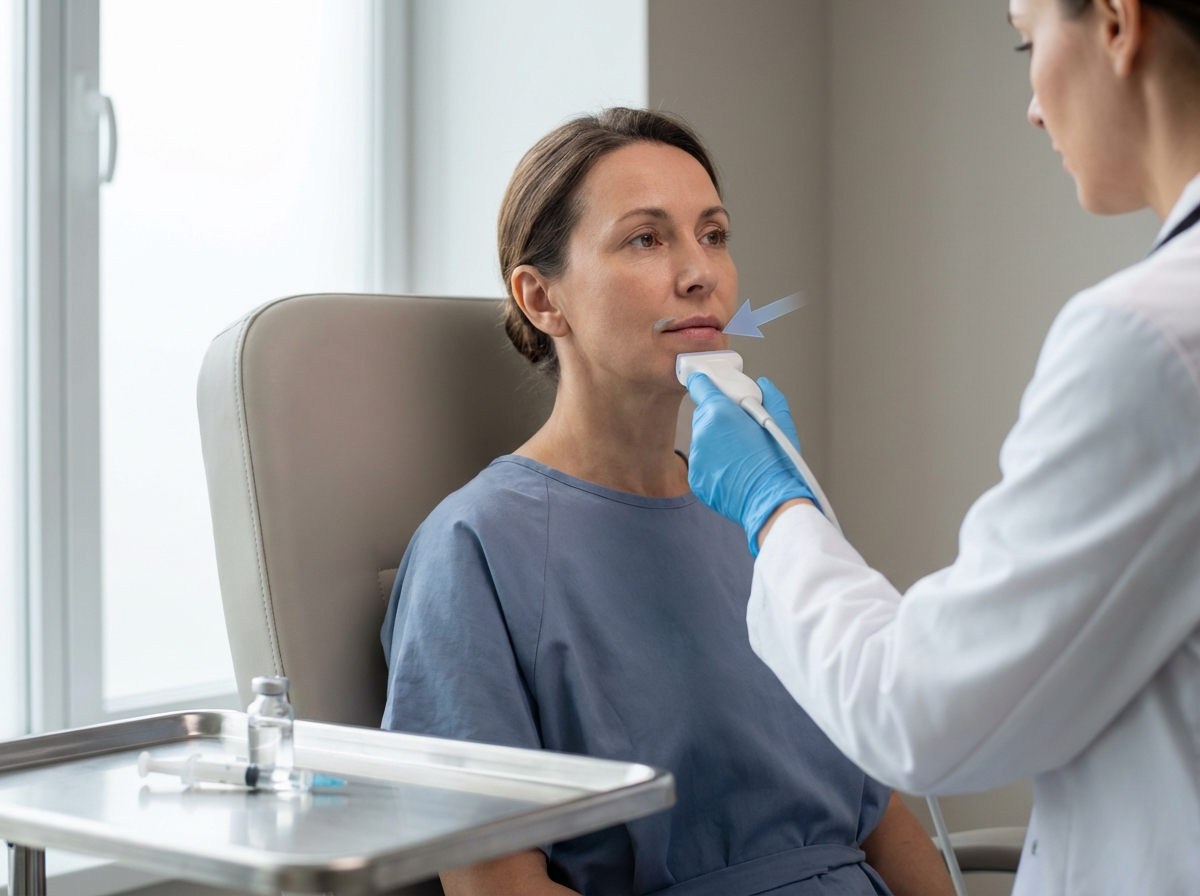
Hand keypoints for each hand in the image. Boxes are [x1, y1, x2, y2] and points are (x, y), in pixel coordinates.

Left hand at [686, 373, 815, 554]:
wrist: (773, 502)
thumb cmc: (780, 463)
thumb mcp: (782, 421)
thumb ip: (770, 396)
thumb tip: (763, 385)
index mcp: (720, 413)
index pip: (700, 386)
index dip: (706, 383)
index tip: (711, 384)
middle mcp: (703, 434)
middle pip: (704, 413)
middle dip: (720, 416)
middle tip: (742, 427)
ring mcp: (698, 458)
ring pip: (703, 439)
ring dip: (717, 441)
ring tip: (743, 453)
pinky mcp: (697, 479)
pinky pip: (703, 463)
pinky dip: (715, 463)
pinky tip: (735, 469)